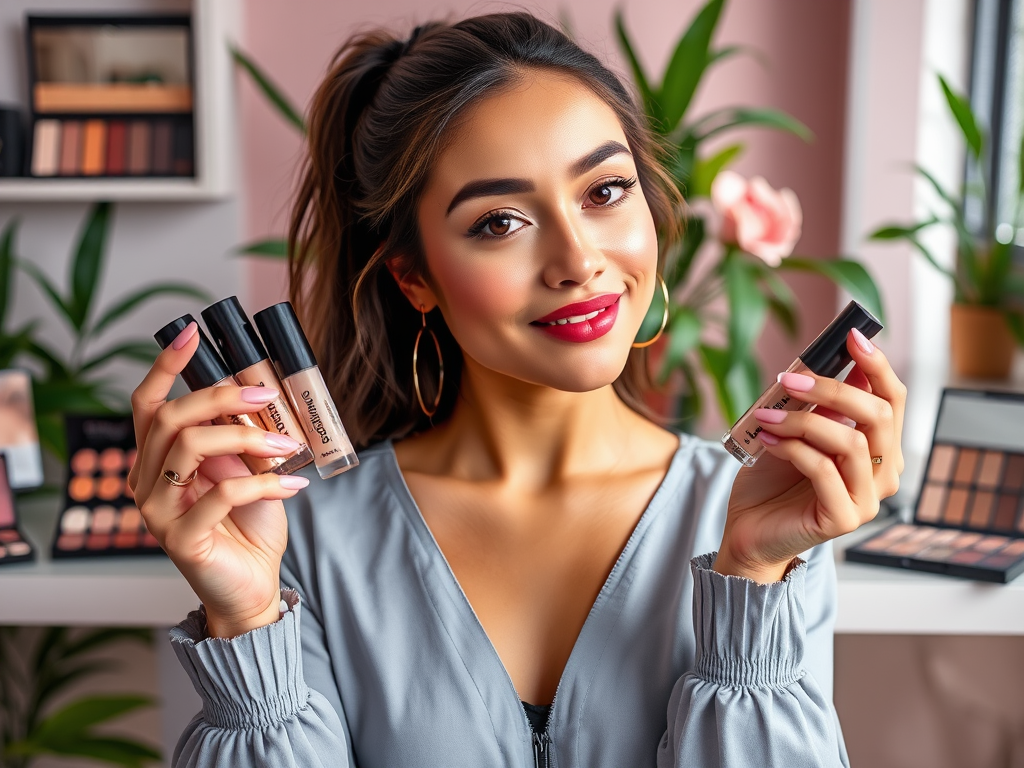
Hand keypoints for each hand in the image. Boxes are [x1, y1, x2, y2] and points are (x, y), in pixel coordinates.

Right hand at [128, 322, 309, 636]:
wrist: (253, 585)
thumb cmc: (249, 526)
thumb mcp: (246, 470)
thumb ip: (241, 437)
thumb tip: (258, 393)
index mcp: (157, 460)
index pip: (147, 404)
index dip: (166, 365)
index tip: (193, 332)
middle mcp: (145, 481)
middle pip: (171, 418)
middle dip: (222, 397)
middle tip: (267, 395)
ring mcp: (157, 512)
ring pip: (191, 448)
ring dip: (247, 438)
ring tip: (287, 448)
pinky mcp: (180, 539)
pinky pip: (222, 494)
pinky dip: (265, 484)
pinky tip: (294, 487)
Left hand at [716, 329, 905, 582]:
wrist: (749, 529)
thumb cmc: (774, 479)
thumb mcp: (796, 430)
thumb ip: (819, 404)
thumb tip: (832, 359)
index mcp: (880, 447)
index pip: (893, 399)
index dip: (877, 365)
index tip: (852, 336)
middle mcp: (883, 473)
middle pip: (878, 416)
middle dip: (831, 390)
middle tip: (788, 378)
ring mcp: (867, 500)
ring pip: (850, 442)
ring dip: (802, 421)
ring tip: (766, 414)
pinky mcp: (843, 518)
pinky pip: (823, 470)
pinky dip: (792, 448)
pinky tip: (767, 438)